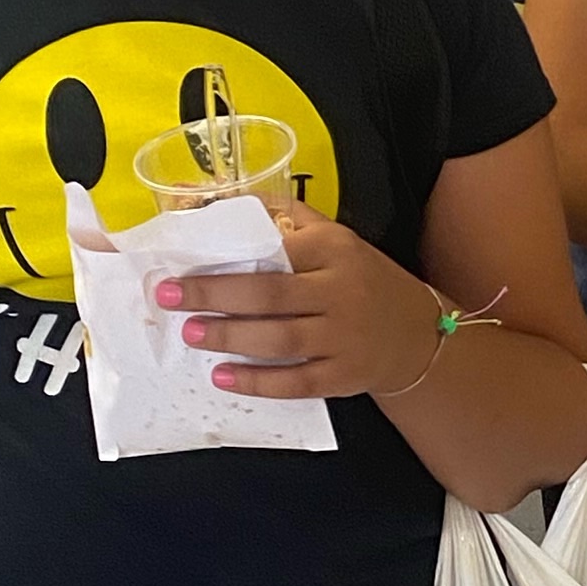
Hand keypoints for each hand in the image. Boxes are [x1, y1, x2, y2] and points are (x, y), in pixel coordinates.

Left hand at [159, 202, 446, 399]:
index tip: (180, 267)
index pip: (275, 252)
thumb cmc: (363, 279)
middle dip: (214, 297)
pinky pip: (296, 382)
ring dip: (230, 338)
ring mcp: (344, 338)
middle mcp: (341, 292)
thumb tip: (226, 203)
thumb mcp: (337, 238)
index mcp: (334, 250)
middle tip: (169, 300)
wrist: (417, 333)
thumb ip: (288, 218)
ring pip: (280, 340)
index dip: (225, 261)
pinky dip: (257, 382)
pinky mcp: (344, 376)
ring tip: (192, 334)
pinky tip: (224, 376)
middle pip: (270, 296)